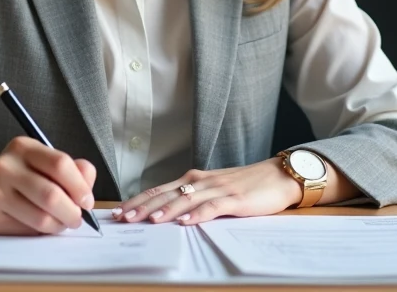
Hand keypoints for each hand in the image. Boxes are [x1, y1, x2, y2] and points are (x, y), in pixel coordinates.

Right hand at [0, 136, 96, 234]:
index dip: (79, 186)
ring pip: (40, 218)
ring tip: (61, 223)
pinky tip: (41, 225)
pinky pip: (26, 231)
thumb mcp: (41, 161)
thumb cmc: (17, 174)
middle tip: (77, 218)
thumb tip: (87, 182)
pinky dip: (41, 232)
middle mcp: (5, 167)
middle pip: (51, 195)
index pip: (59, 164)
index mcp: (23, 148)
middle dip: (72, 212)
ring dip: (58, 225)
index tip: (87, 200)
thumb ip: (71, 168)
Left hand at [114, 158, 301, 225]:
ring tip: (148, 221)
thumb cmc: (245, 186)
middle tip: (123, 218)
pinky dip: (198, 215)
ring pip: (185, 200)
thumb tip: (168, 215)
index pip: (159, 190)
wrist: (277, 176)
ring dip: (165, 210)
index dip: (138, 200)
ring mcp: (217, 189)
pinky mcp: (234, 199)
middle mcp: (201, 181)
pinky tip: (185, 222)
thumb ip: (193, 200)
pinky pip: (213, 207)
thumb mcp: (214, 191)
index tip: (119, 211)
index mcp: (193, 180)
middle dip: (142, 206)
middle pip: (166, 193)